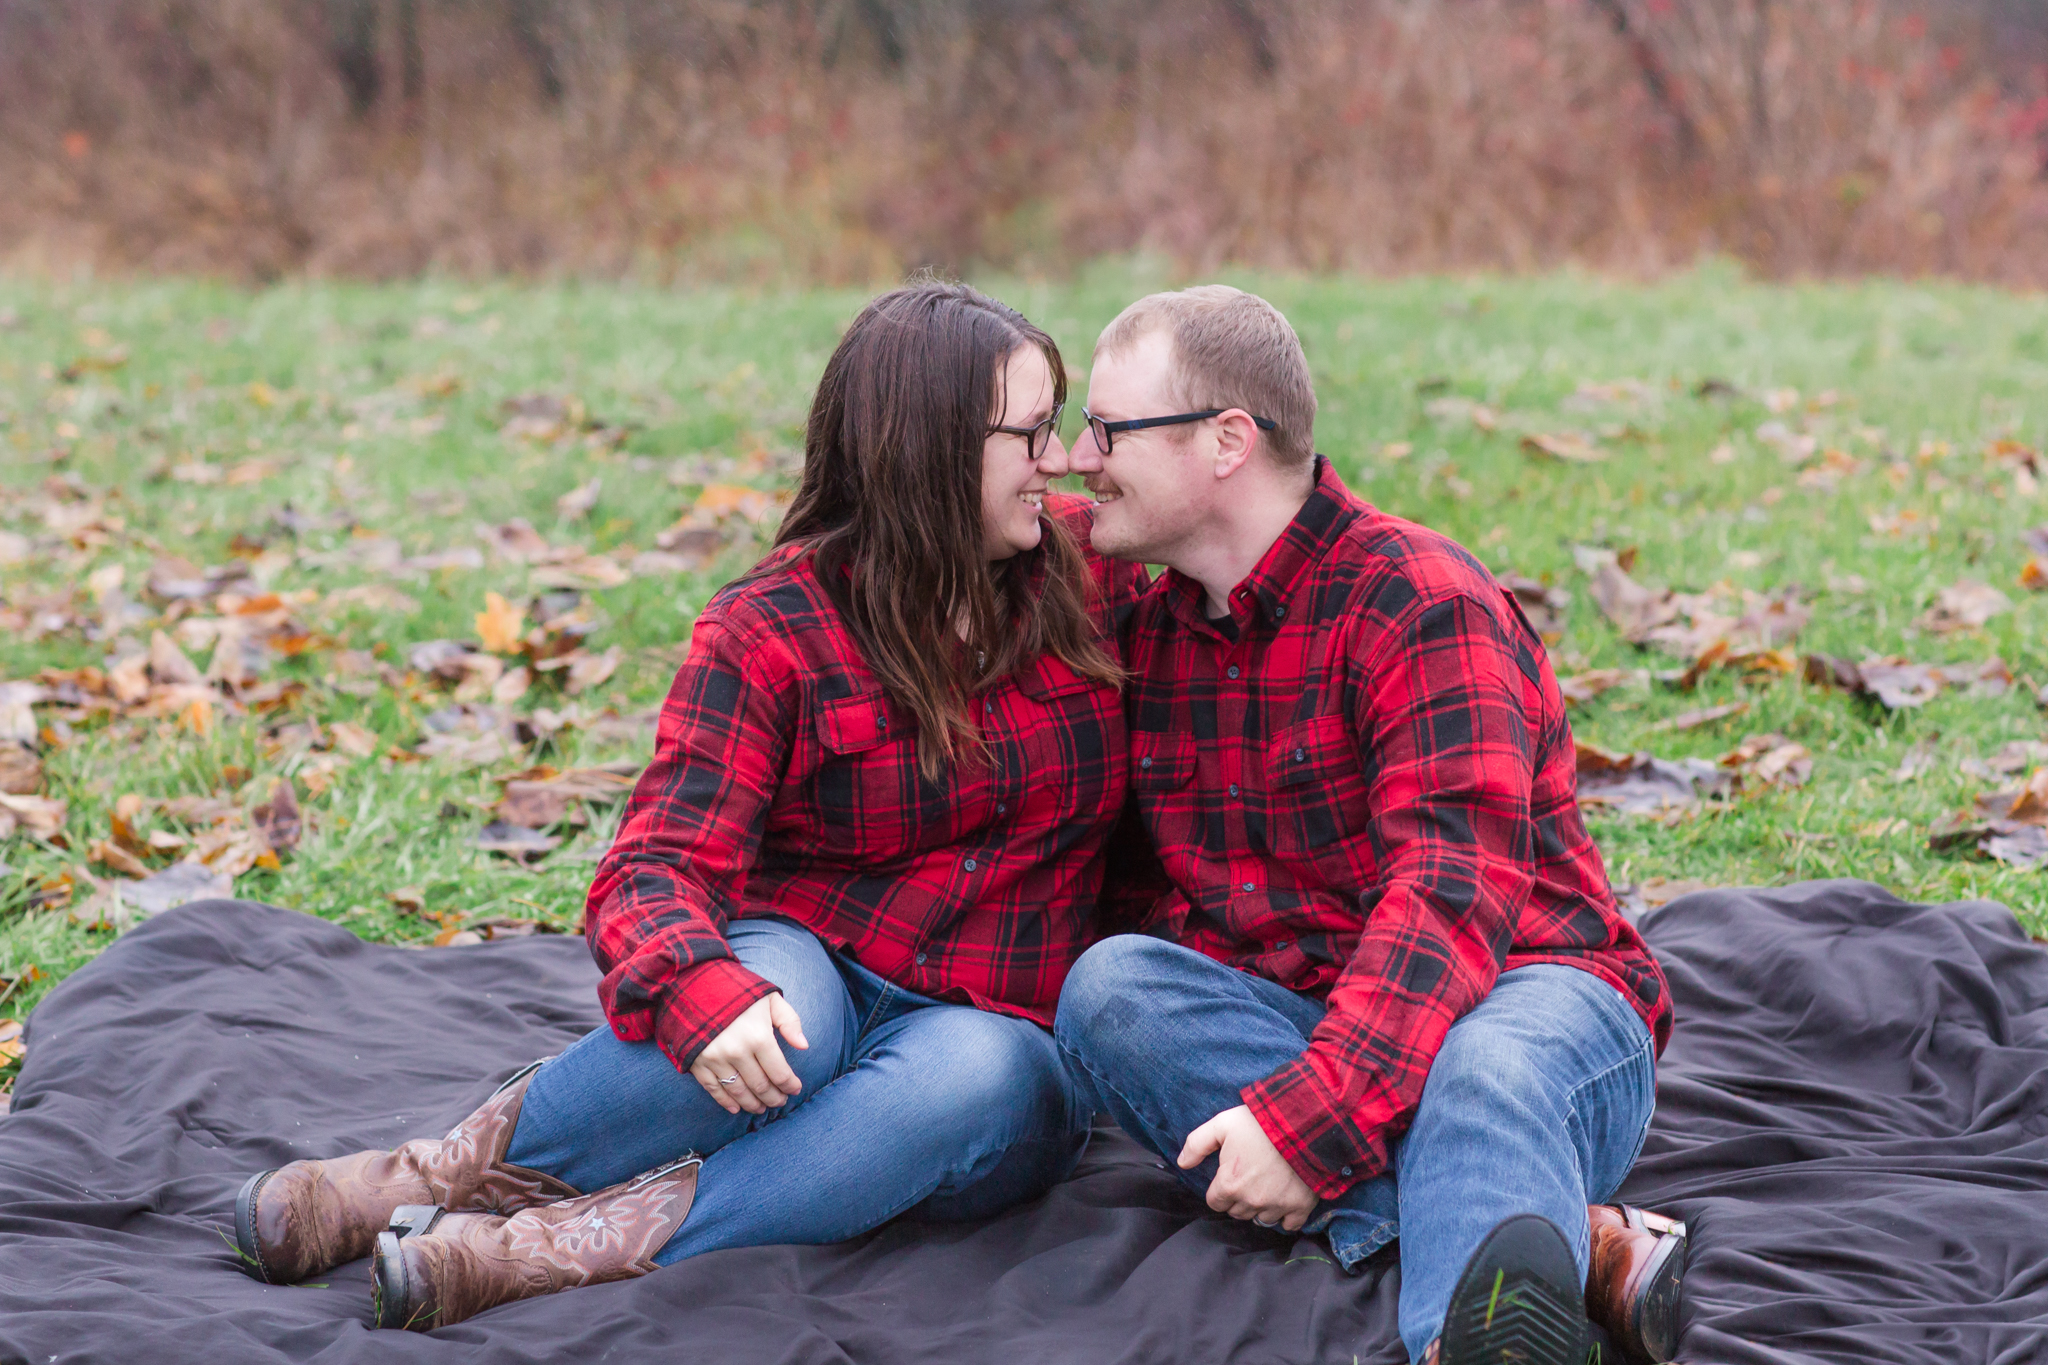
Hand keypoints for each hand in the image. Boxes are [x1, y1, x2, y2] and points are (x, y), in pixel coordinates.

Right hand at [689, 992, 808, 1114]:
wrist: (695, 982)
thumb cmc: (738, 989)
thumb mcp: (769, 998)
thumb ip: (789, 1021)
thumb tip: (804, 1046)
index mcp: (758, 1036)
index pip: (779, 1072)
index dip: (790, 1085)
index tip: (795, 1089)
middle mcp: (737, 1052)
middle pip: (760, 1086)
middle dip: (774, 1097)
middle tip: (780, 1101)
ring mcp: (714, 1059)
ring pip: (738, 1092)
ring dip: (752, 1104)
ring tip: (762, 1108)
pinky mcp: (697, 1062)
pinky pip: (713, 1089)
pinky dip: (726, 1102)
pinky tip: (736, 1108)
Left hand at [1178, 1104, 1317, 1232]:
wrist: (1303, 1124)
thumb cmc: (1259, 1123)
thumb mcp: (1222, 1124)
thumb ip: (1197, 1143)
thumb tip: (1182, 1163)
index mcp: (1229, 1185)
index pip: (1215, 1202)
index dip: (1220, 1190)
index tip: (1229, 1177)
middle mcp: (1250, 1202)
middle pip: (1237, 1212)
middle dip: (1238, 1199)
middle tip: (1248, 1179)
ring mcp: (1276, 1207)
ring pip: (1261, 1219)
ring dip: (1260, 1207)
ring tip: (1266, 1187)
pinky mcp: (1300, 1207)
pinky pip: (1288, 1225)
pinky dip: (1286, 1216)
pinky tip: (1285, 1199)